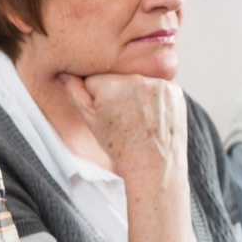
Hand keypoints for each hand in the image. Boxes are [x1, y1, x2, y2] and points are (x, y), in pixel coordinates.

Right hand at [58, 72, 185, 174]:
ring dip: (136, 94)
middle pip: (117, 78)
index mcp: (111, 86)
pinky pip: (158, 87)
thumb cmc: (121, 147)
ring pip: (138, 81)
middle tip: (123, 120)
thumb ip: (75, 94)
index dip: (96, 98)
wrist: (155, 167)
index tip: (106, 115)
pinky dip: (155, 99)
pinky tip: (153, 117)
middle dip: (117, 94)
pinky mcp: (175, 91)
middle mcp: (136, 79)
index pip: (94, 78)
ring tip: (139, 120)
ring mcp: (159, 84)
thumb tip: (66, 73)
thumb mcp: (91, 122)